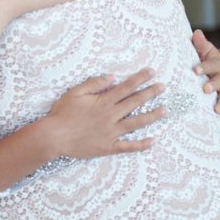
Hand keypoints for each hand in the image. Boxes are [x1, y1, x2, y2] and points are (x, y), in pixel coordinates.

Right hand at [43, 68, 165, 159]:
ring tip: (165, 110)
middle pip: (135, 103)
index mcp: (104, 102)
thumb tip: (112, 77)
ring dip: (152, 116)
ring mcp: (111, 132)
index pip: (126, 87)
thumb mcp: (75, 92)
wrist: (54, 137)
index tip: (152, 72)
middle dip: (151, 93)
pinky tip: (152, 141)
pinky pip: (127, 147)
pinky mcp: (108, 147)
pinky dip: (140, 145)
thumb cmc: (62, 113)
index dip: (140, 79)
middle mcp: (111, 116)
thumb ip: (94, 84)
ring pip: (136, 123)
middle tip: (163, 87)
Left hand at [191, 30, 219, 127]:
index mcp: (217, 64)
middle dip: (213, 85)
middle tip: (205, 90)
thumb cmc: (210, 58)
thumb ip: (201, 44)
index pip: (210, 64)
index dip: (203, 67)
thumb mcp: (206, 50)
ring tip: (217, 110)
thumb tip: (196, 33)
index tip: (195, 70)